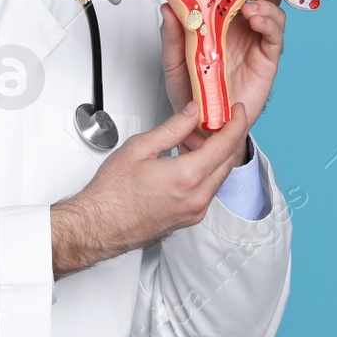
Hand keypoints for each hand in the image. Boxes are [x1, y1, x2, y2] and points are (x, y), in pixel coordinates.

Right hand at [51, 100, 252, 278]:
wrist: (100, 226)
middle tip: (219, 120)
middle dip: (229, 137)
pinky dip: (206, 171)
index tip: (237, 111)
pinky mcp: (189, 219)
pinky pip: (208, 190)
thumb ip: (172, 128)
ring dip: (216, 155)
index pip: (226, 144)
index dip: (236, 123)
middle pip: (228, 161)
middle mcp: (197, 197)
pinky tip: (189, 159)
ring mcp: (195, 211)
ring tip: (196, 138)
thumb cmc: (112, 193)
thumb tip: (192, 113)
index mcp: (188, 177)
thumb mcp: (140, 147)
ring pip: (219, 176)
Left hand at [158, 0, 284, 150]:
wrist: (203, 127)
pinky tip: (257, 21)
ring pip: (272, 12)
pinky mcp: (267, 60)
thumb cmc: (191, 94)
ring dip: (264, 3)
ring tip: (250, 7)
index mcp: (219, 24)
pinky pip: (275, 37)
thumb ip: (172, 36)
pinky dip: (270, 23)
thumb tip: (167, 8)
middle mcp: (240, 30)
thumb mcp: (174, 63)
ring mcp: (255, 43)